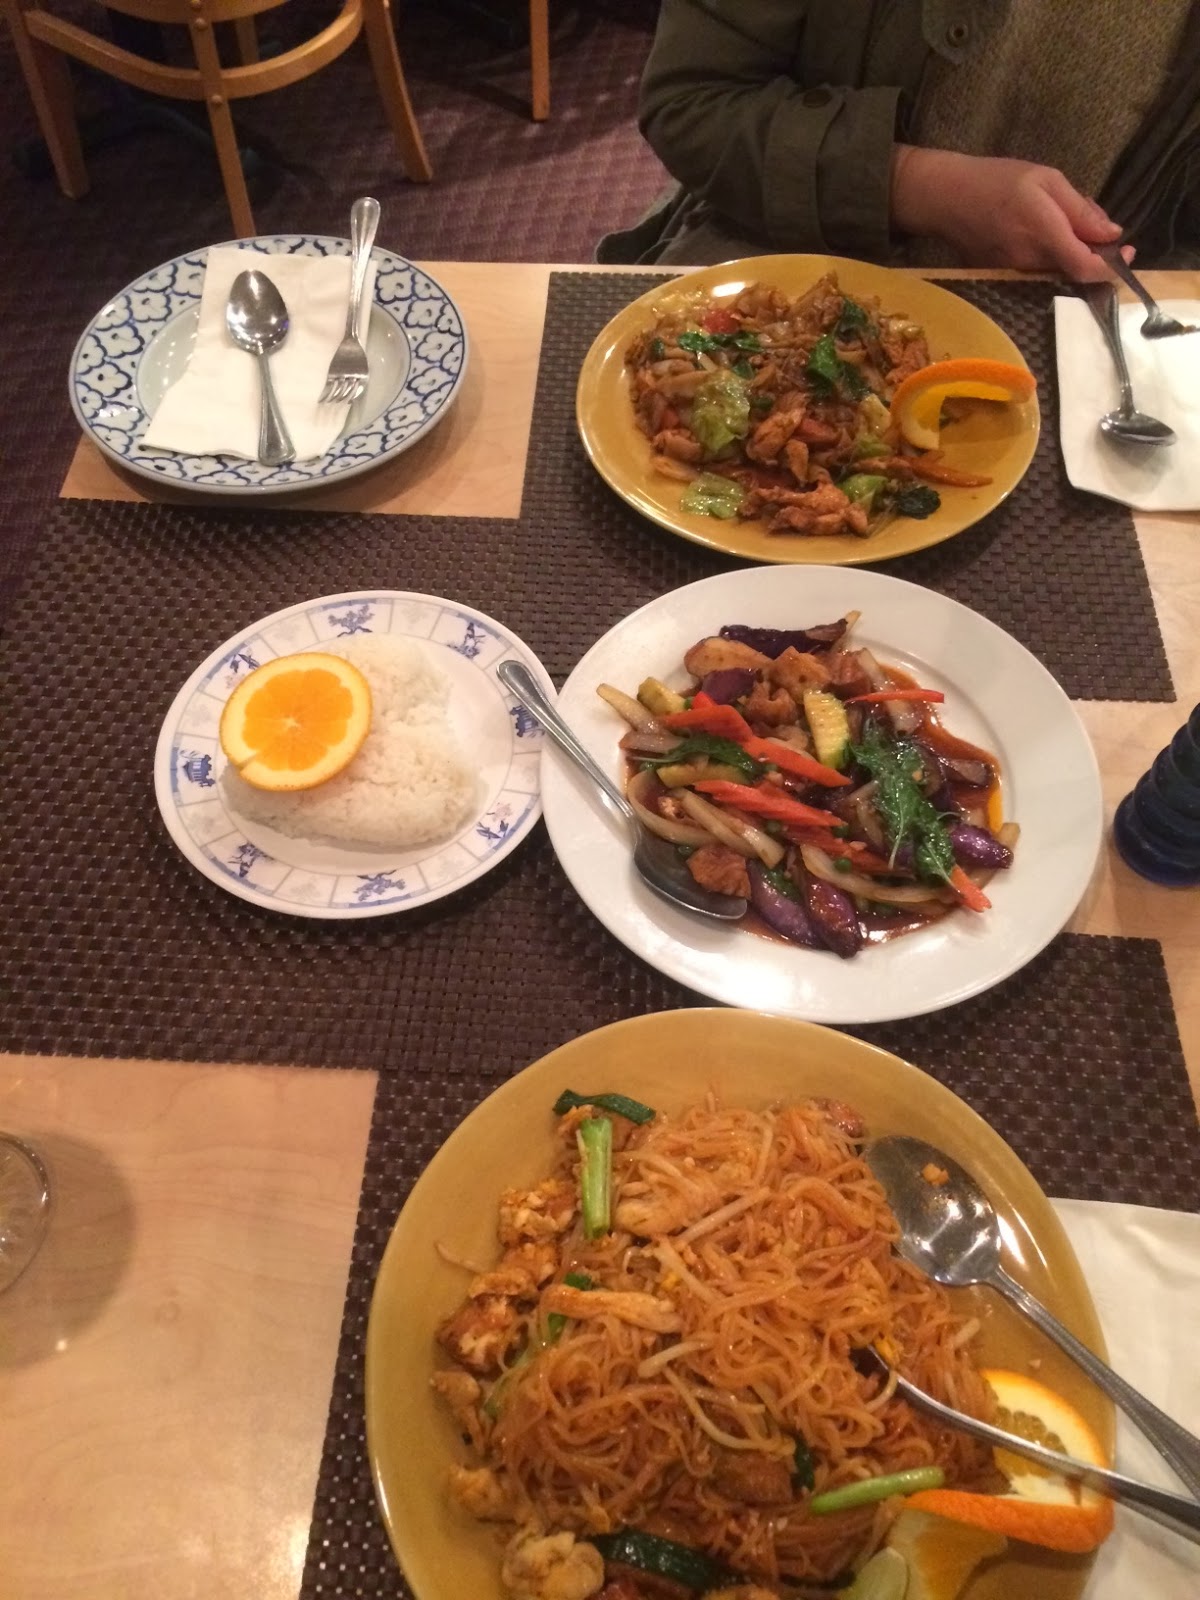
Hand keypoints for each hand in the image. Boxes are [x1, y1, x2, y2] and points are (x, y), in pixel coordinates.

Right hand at [891, 146, 1125, 281]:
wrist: (944, 198)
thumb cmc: (996, 180)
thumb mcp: (1046, 180)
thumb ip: (1080, 210)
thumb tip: (1112, 234)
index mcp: (1044, 232)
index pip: (1085, 267)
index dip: (1111, 268)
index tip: (1126, 253)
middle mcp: (1030, 261)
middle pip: (1075, 268)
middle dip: (1091, 248)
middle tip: (1088, 217)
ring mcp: (1015, 272)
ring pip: (1058, 268)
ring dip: (1069, 248)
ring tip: (1059, 216)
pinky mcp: (1003, 276)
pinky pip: (1038, 269)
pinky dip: (1050, 252)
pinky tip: (1039, 228)